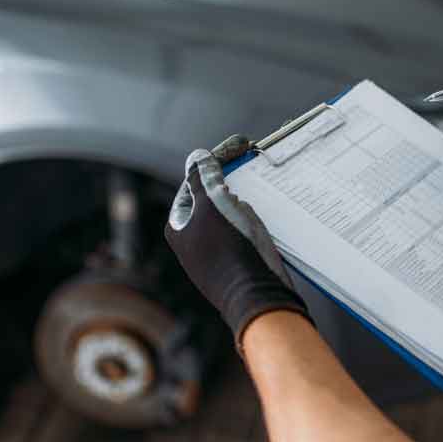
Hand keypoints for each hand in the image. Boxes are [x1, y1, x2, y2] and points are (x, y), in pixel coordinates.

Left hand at [165, 135, 308, 349]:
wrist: (255, 297)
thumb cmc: (228, 251)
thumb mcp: (213, 205)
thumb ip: (204, 178)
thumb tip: (198, 157)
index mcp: (180, 226)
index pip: (195, 181)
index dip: (217, 158)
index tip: (240, 144)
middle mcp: (193, 239)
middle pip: (212, 196)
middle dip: (231, 177)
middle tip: (250, 156)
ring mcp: (215, 252)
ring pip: (229, 213)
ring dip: (243, 197)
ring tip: (258, 183)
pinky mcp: (236, 261)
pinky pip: (243, 230)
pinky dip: (252, 216)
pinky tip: (263, 214)